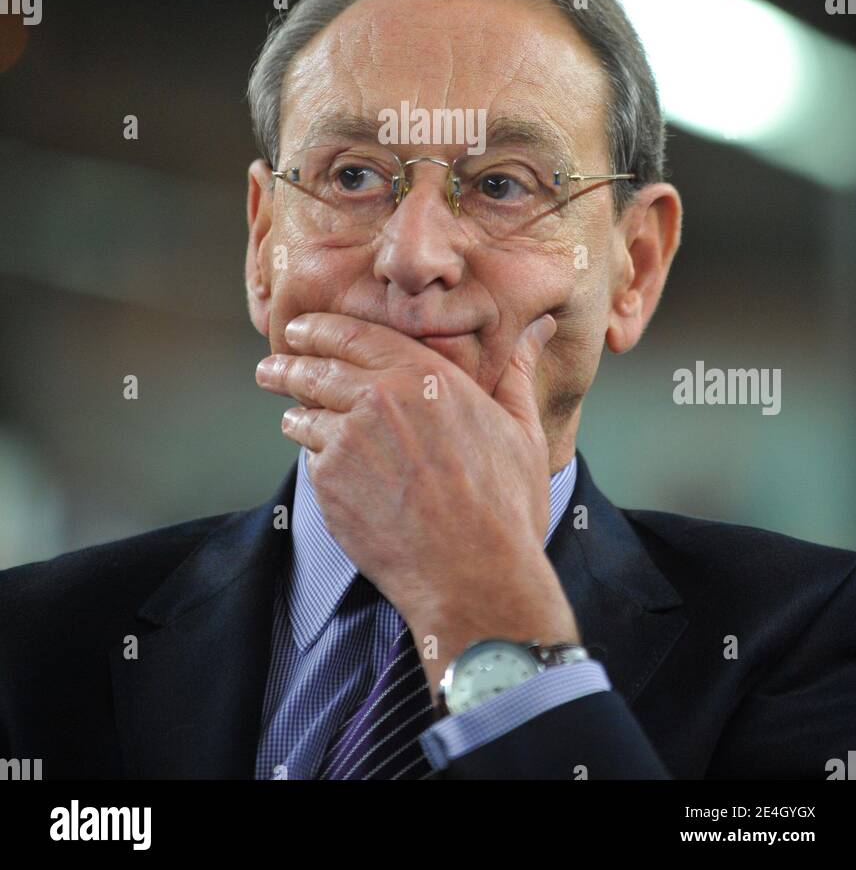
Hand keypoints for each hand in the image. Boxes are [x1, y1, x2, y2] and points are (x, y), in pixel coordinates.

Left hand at [255, 311, 572, 637]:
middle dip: (286, 366)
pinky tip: (321, 464)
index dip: (319, 328)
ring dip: (293, 413)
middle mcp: (376, 398)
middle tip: (270, 367)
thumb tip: (537, 328)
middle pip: (313, 370)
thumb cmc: (505, 506)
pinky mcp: (329, 485)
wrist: (474, 575)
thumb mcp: (521, 428)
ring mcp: (347, 442)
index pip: (352, 334)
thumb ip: (516, 371)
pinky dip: (313, 458)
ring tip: (290, 415)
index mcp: (422, 374)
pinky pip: (310, 461)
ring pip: (303, 416)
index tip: (300, 328)